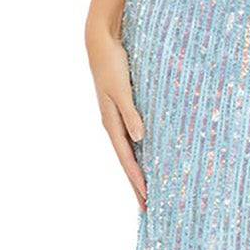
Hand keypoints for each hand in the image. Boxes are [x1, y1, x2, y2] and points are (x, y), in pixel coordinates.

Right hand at [85, 21, 147, 210]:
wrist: (101, 42)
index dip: (137, 179)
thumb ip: (131, 113)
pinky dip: (140, 151)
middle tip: (148, 206)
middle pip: (127, 160)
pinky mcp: (122, 108)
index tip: (147, 198)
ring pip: (129, 151)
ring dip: (138, 170)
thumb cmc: (112, 64)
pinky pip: (131, 137)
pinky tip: (148, 156)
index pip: (126, 158)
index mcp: (112, 123)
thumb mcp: (122, 89)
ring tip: (148, 188)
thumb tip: (140, 139)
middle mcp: (113, 124)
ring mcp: (117, 117)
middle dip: (137, 183)